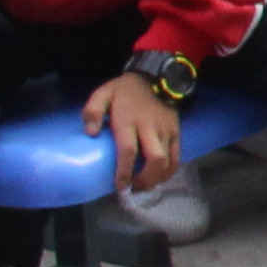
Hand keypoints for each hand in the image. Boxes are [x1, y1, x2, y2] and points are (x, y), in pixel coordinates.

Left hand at [82, 72, 184, 192]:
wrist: (156, 78)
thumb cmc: (125, 91)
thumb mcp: (103, 94)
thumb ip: (92, 111)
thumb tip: (90, 133)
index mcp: (129, 120)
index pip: (129, 150)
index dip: (125, 171)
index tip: (120, 186)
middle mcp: (150, 127)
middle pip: (154, 159)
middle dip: (145, 179)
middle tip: (134, 188)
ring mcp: (166, 130)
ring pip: (167, 161)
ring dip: (157, 178)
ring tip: (144, 186)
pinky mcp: (176, 132)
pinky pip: (176, 156)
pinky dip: (169, 171)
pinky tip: (158, 178)